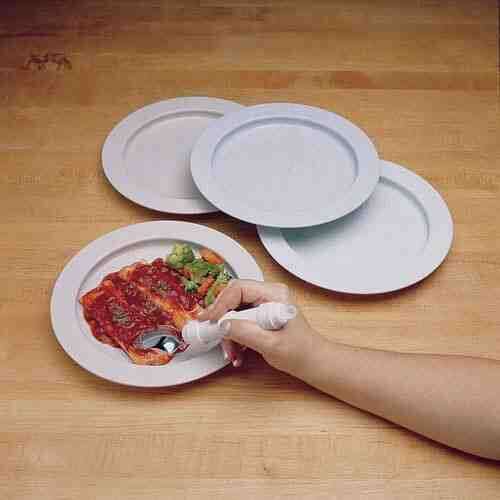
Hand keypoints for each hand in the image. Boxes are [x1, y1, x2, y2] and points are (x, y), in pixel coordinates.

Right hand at [197, 280, 322, 374]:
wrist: (312, 362)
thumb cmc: (300, 352)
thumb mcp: (271, 344)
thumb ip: (245, 332)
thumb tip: (223, 324)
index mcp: (274, 294)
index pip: (238, 289)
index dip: (221, 304)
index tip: (210, 320)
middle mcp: (268, 295)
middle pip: (232, 298)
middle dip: (222, 320)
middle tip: (214, 335)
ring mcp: (263, 305)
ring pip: (233, 311)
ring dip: (227, 333)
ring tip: (231, 352)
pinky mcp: (259, 316)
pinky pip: (238, 321)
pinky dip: (233, 337)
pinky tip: (237, 352)